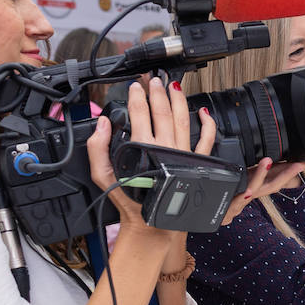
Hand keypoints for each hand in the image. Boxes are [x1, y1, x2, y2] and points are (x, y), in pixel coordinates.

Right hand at [87, 77, 195, 237]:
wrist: (153, 223)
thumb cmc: (130, 201)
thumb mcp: (103, 176)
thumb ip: (98, 148)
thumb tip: (102, 123)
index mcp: (143, 148)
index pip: (139, 113)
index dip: (137, 97)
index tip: (135, 87)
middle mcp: (165, 148)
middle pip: (162, 112)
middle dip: (157, 92)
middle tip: (153, 80)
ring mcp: (183, 154)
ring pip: (183, 119)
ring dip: (178, 100)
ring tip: (173, 86)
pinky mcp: (196, 162)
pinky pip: (207, 140)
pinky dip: (207, 124)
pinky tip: (203, 111)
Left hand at [191, 107, 304, 226]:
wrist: (199, 217)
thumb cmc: (218, 197)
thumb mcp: (234, 180)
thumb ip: (251, 169)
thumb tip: (262, 156)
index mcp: (250, 187)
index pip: (276, 177)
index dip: (291, 170)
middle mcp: (247, 196)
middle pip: (271, 185)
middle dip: (287, 173)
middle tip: (300, 163)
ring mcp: (237, 204)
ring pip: (254, 191)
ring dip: (261, 176)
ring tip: (268, 161)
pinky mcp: (226, 210)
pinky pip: (237, 202)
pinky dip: (244, 195)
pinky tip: (249, 190)